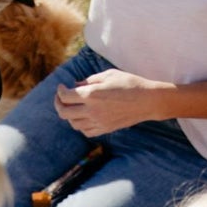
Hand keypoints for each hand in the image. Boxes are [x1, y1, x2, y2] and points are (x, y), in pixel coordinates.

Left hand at [54, 69, 171, 136]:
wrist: (148, 101)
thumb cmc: (130, 83)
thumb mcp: (109, 75)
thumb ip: (90, 80)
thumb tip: (76, 85)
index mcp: (92, 94)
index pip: (65, 96)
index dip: (59, 91)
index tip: (61, 87)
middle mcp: (92, 110)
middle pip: (64, 112)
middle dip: (58, 104)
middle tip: (61, 98)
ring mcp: (98, 122)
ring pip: (73, 124)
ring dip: (69, 115)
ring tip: (73, 107)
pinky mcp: (105, 129)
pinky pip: (85, 131)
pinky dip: (80, 126)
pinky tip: (83, 118)